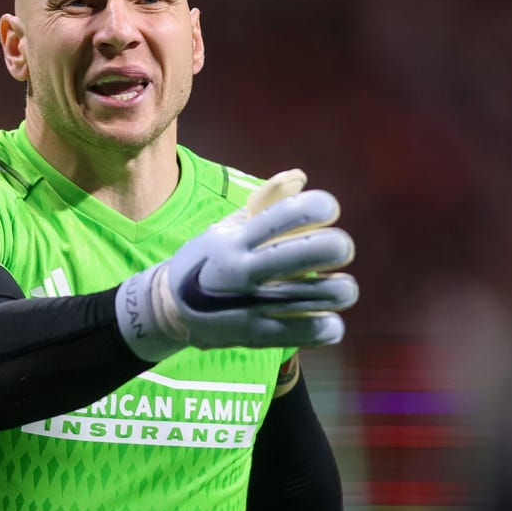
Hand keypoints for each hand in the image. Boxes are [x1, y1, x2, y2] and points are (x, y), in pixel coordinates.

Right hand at [115, 172, 357, 361]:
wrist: (167, 309)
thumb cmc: (206, 260)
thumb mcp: (225, 228)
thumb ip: (264, 205)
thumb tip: (300, 176)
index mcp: (234, 240)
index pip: (274, 219)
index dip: (307, 209)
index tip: (331, 208)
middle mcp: (240, 270)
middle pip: (291, 257)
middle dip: (327, 249)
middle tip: (343, 248)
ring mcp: (246, 304)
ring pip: (303, 298)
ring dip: (334, 292)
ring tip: (344, 289)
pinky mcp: (251, 334)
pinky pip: (295, 332)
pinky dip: (321, 328)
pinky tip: (331, 323)